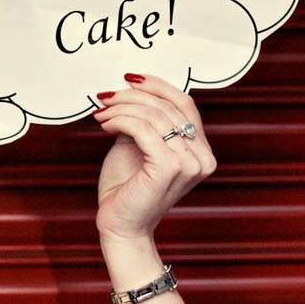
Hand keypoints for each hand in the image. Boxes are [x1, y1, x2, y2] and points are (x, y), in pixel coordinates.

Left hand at [91, 73, 216, 242]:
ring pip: (154, 116)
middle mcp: (203, 157)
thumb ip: (144, 122)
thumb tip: (131, 91)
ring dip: (122, 108)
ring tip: (101, 114)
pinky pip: (143, 129)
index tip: (129, 78)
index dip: (157, 85)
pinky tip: (105, 125)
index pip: (185, 104)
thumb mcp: (137, 146)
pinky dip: (120, 121)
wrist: (120, 225)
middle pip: (169, 106)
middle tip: (106, 97)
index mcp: (201, 150)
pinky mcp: (170, 168)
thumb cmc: (126, 188)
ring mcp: (191, 163)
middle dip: (132, 96)